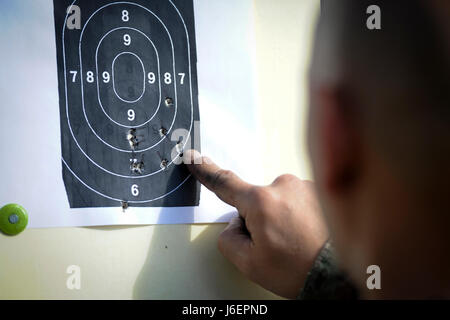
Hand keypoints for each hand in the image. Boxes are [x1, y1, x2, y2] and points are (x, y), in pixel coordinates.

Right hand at [183, 150, 328, 298]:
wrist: (342, 274)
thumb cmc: (300, 270)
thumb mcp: (250, 263)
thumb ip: (229, 239)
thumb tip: (236, 224)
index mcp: (261, 201)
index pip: (225, 182)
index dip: (205, 170)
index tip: (194, 157)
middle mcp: (284, 185)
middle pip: (255, 200)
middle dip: (260, 220)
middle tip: (278, 245)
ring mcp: (306, 185)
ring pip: (278, 201)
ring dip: (282, 218)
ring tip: (299, 242)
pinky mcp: (321, 190)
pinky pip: (298, 200)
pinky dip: (299, 215)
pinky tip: (309, 234)